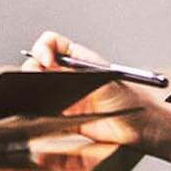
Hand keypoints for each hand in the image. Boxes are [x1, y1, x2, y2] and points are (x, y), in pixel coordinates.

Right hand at [23, 31, 161, 146]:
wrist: (138, 127)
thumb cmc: (130, 98)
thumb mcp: (104, 77)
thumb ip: (79, 70)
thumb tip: (54, 65)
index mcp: (77, 59)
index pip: (52, 44)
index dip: (43, 48)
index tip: (45, 60)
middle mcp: (67, 75)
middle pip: (37, 65)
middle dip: (32, 70)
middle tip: (36, 79)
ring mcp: (62, 95)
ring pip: (36, 87)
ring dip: (33, 90)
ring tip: (39, 96)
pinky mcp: (61, 116)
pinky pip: (41, 112)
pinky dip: (37, 112)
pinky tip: (43, 113)